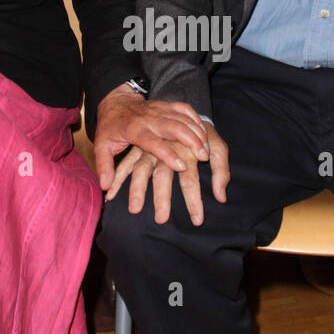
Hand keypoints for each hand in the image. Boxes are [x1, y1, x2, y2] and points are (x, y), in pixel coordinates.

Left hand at [94, 86, 209, 188]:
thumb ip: (103, 166)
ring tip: (208, 150)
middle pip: (173, 126)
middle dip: (190, 140)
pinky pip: (185, 109)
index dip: (167, 153)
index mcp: (134, 129)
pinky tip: (205, 132)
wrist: (115, 102)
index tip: (182, 166)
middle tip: (204, 157)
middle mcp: (149, 118)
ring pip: (182, 118)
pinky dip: (196, 119)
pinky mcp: (167, 105)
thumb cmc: (110, 128)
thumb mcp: (101, 146)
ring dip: (197, 132)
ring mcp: (160, 109)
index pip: (152, 141)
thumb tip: (104, 187)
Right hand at [105, 125, 229, 225]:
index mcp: (186, 151)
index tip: (197, 220)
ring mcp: (151, 148)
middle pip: (163, 177)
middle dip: (162, 199)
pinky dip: (117, 178)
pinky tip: (110, 193)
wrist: (183, 112)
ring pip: (141, 170)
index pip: (191, 180)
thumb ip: (222, 172)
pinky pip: (126, 164)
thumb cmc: (204, 134)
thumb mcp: (219, 148)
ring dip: (137, 190)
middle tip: (160, 221)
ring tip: (134, 210)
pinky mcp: (139, 148)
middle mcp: (167, 150)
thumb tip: (222, 197)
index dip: (194, 201)